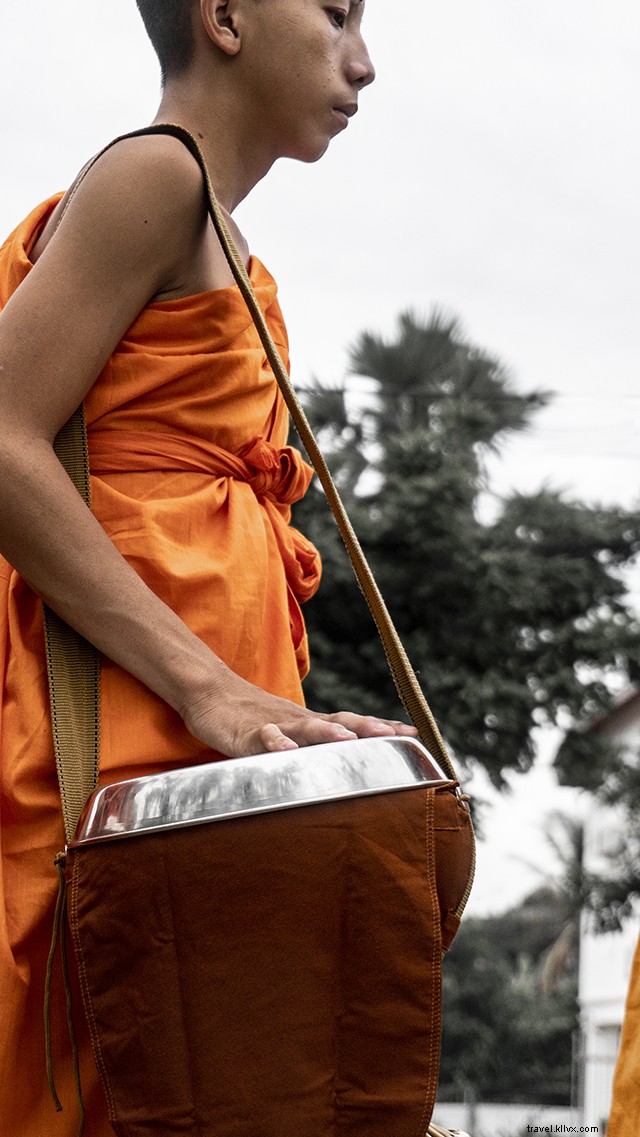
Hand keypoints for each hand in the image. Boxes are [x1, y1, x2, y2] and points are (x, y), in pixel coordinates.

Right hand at [180, 669, 417, 758]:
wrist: (211, 693)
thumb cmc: (252, 718)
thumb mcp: (289, 734)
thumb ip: (314, 749)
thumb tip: (345, 765)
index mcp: (311, 723)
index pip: (353, 722)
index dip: (382, 727)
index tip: (414, 733)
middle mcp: (300, 721)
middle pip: (339, 722)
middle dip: (369, 728)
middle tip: (396, 735)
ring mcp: (275, 725)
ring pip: (305, 728)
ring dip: (328, 734)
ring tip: (348, 741)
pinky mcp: (247, 733)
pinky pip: (263, 738)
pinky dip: (276, 744)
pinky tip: (287, 752)